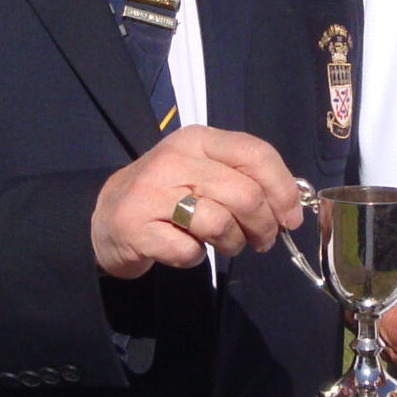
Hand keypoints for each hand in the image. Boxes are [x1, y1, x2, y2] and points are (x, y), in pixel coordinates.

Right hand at [90, 126, 302, 278]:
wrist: (105, 217)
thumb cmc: (166, 193)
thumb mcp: (203, 170)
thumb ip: (244, 177)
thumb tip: (291, 205)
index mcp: (198, 139)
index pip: (256, 153)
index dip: (283, 189)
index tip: (290, 217)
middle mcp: (175, 159)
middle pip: (245, 194)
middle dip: (264, 226)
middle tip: (262, 240)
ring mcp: (152, 193)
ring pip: (220, 223)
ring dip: (234, 244)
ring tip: (227, 245)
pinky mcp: (137, 228)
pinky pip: (189, 251)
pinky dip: (196, 258)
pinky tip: (187, 249)